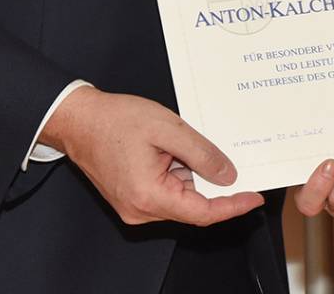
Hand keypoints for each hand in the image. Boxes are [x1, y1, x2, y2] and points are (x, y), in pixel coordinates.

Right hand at [38, 86, 264, 226]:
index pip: (203, 213)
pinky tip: (173, 152)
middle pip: (192, 207)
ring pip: (180, 198)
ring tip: (181, 143)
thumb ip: (202, 154)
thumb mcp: (169, 129)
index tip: (254, 198)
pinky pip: (166, 193)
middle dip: (211, 184)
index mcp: (149, 196)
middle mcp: (140, 210)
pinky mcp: (132, 198)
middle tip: (225, 155)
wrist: (79, 120)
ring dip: (191, 176)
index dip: (232, 206)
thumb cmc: (116, 120)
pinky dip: (177, 175)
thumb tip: (228, 176)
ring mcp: (134, 207)